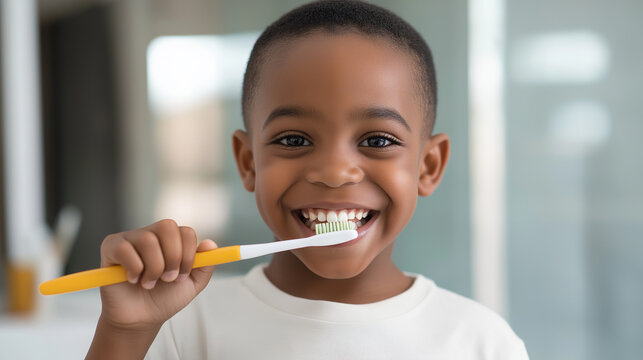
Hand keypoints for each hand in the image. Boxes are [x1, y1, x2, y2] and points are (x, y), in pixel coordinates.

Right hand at [97, 219, 215, 331]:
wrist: (140, 319)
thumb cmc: (164, 299)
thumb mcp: (192, 284)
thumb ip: (205, 265)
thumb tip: (210, 243)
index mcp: (171, 240)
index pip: (186, 231)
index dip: (188, 255)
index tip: (182, 276)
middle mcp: (151, 234)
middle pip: (167, 226)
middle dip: (173, 257)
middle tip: (167, 278)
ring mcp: (130, 238)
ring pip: (148, 240)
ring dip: (153, 268)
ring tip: (148, 283)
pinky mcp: (111, 247)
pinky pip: (125, 249)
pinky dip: (134, 269)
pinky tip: (132, 280)